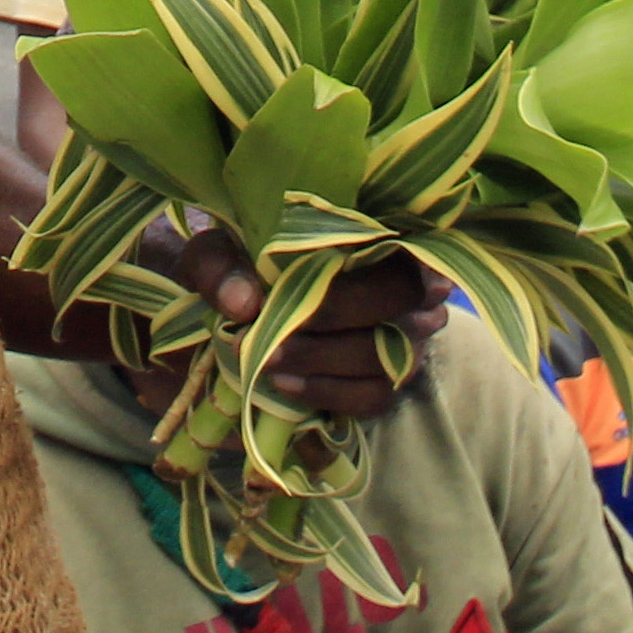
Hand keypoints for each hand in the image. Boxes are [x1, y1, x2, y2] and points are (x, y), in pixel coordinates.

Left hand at [166, 242, 448, 419]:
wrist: (223, 312)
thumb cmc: (234, 268)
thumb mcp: (212, 256)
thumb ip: (219, 267)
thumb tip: (244, 303)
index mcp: (368, 236)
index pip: (410, 244)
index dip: (420, 263)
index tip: (415, 284)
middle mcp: (398, 285)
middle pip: (402, 298)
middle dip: (336, 313)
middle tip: (277, 330)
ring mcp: (399, 337)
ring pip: (386, 352)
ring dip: (323, 358)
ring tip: (268, 360)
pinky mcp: (378, 381)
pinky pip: (373, 395)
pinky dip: (327, 391)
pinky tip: (285, 383)